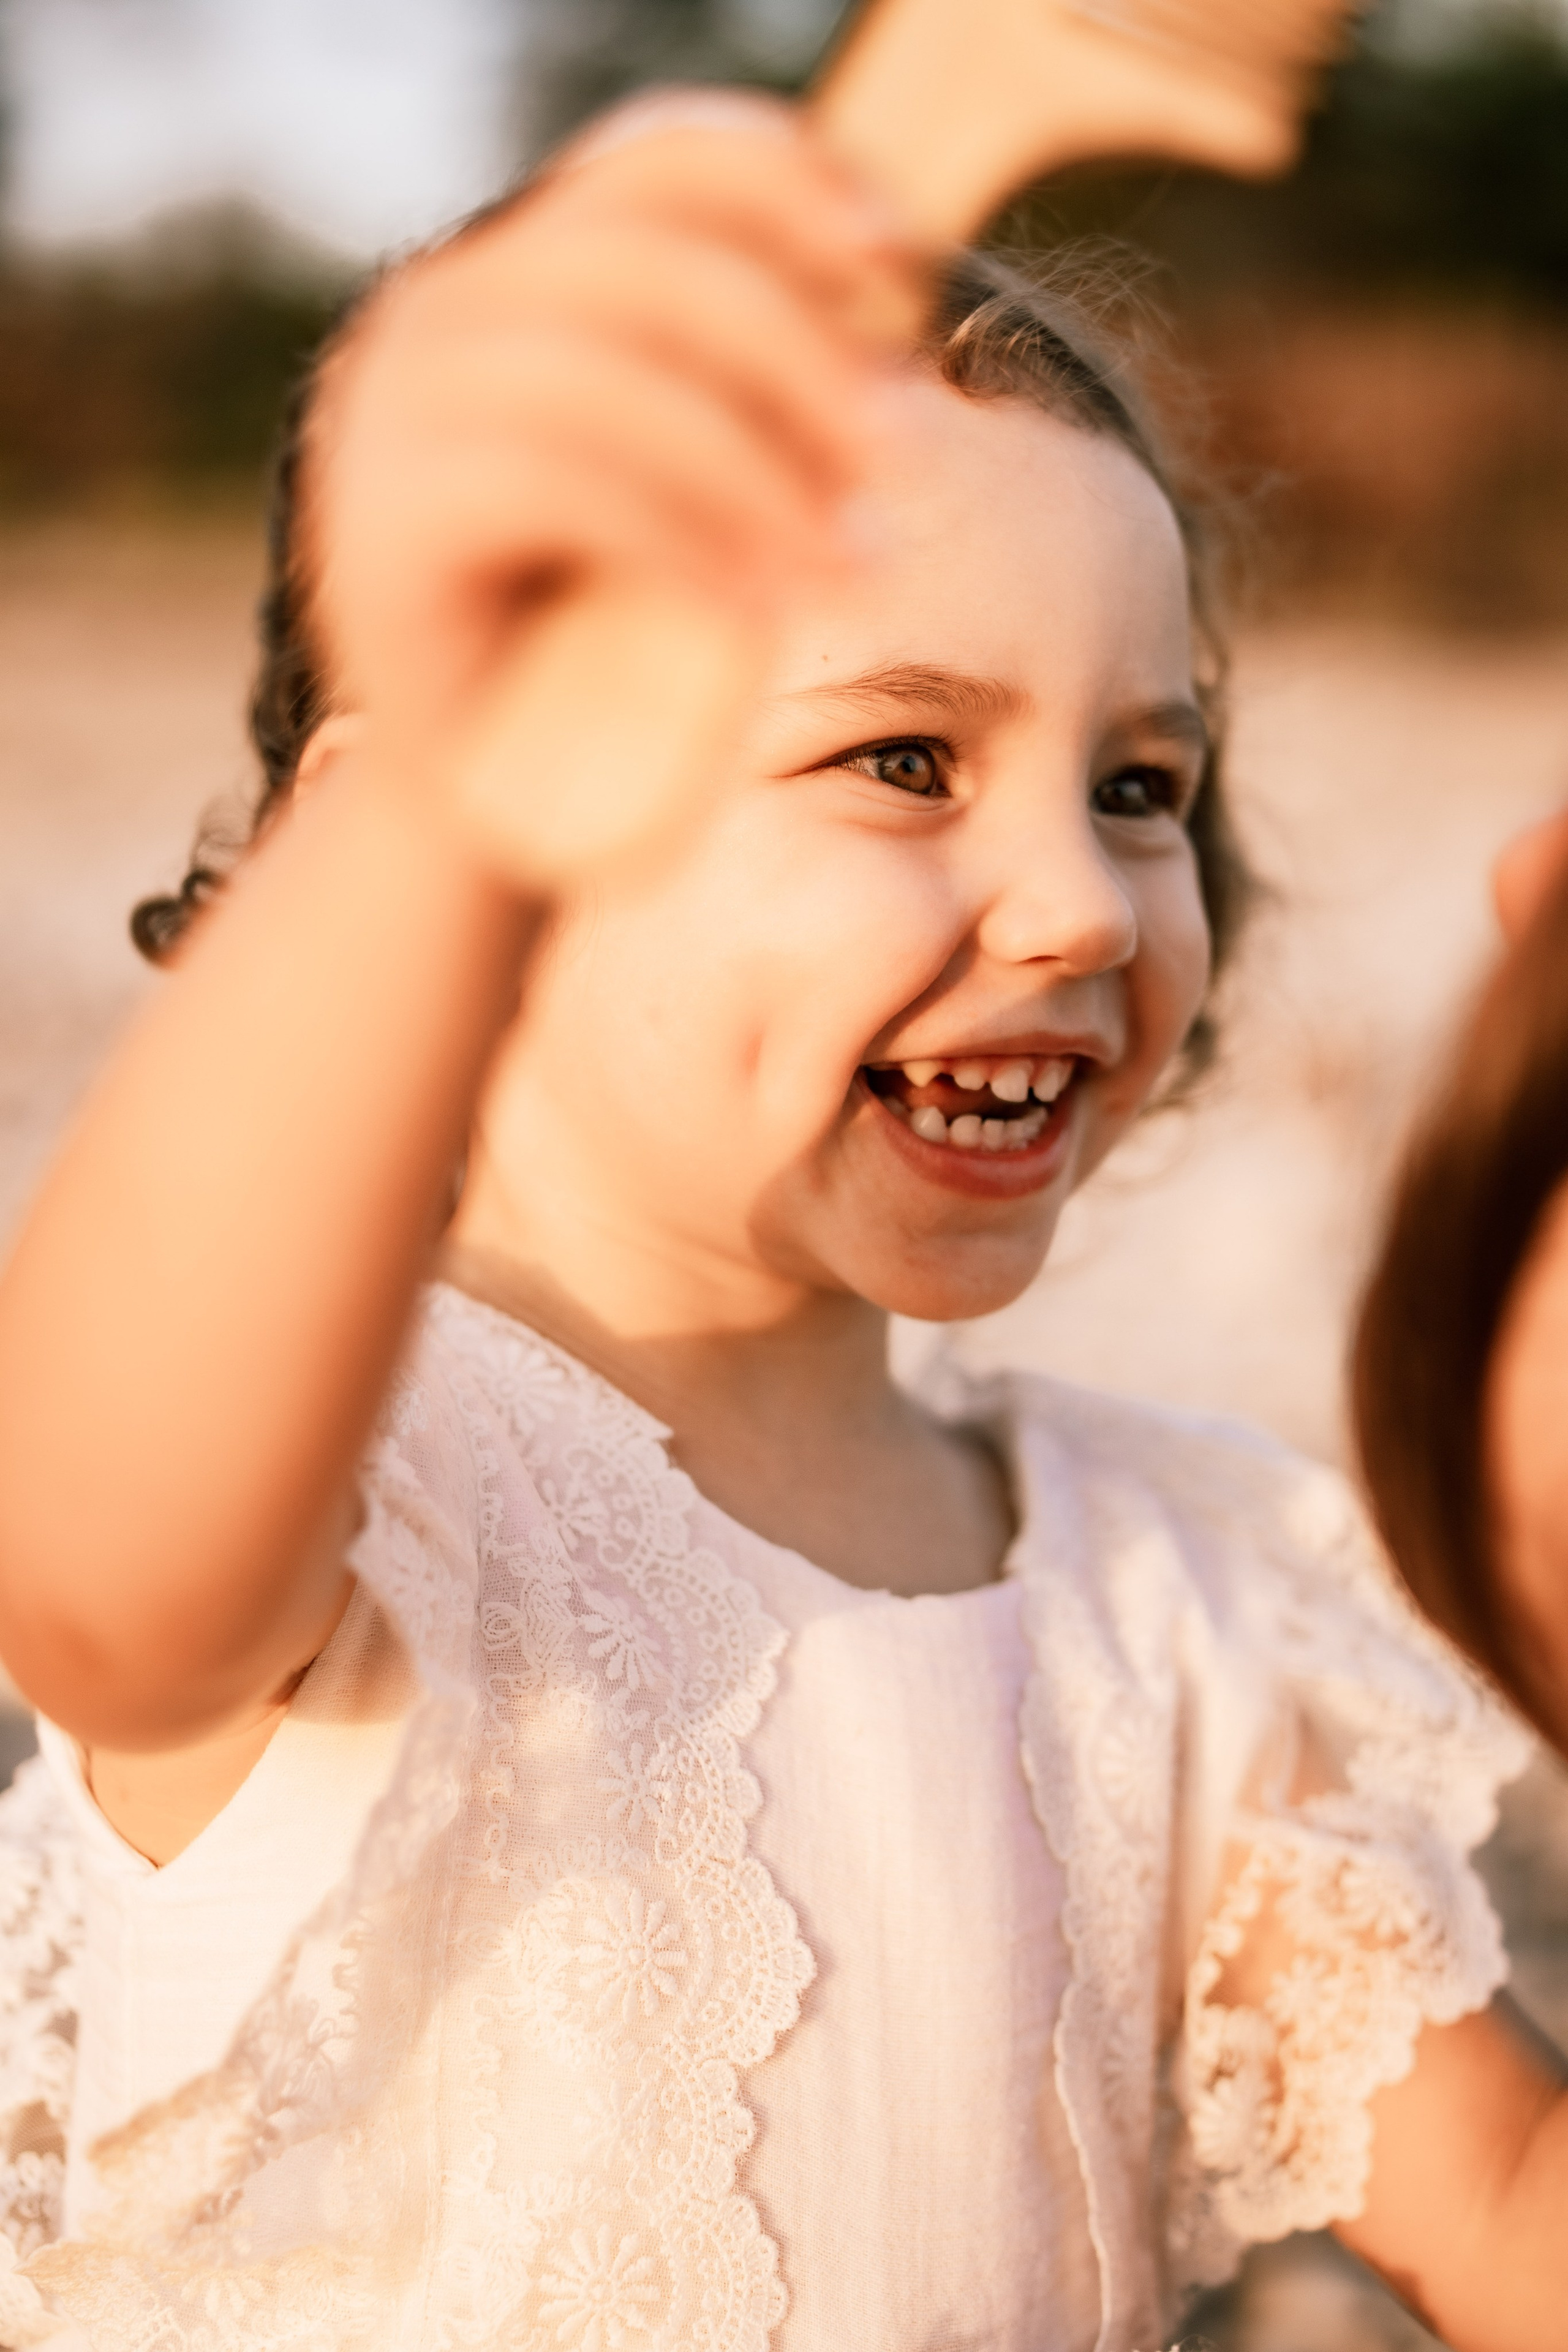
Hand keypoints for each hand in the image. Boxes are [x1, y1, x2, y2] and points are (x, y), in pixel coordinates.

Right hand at [304, 93, 920, 878]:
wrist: (492, 801)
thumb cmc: (612, 643)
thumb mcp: (694, 485)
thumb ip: (741, 376)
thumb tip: (888, 289)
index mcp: (507, 279)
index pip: (652, 163)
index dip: (788, 186)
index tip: (904, 256)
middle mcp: (430, 319)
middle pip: (647, 265)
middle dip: (796, 356)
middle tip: (894, 454)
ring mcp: (388, 415)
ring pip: (611, 383)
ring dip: (760, 470)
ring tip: (856, 559)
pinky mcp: (383, 521)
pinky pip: (564, 490)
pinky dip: (688, 546)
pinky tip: (769, 611)